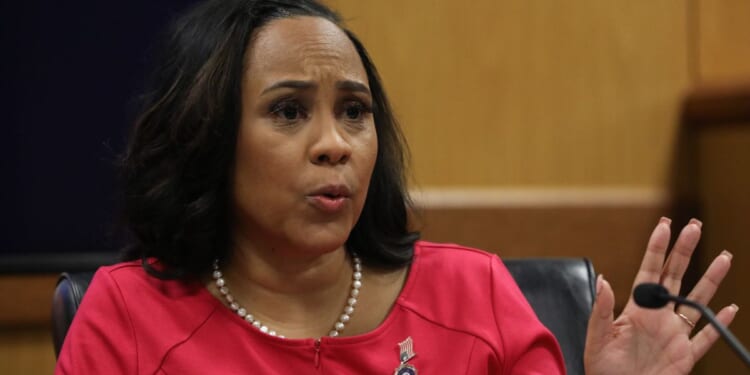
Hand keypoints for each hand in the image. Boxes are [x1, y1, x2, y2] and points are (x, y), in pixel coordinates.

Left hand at [583, 217, 737, 374]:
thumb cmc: (602, 368)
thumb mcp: (597, 337)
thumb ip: (602, 309)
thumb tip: (603, 279)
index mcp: (636, 309)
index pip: (649, 271)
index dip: (657, 249)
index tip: (665, 225)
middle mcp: (658, 317)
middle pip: (675, 277)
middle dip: (685, 252)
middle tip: (695, 227)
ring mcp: (674, 335)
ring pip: (697, 302)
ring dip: (710, 280)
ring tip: (724, 257)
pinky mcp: (685, 356)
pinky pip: (706, 338)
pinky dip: (719, 324)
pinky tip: (731, 308)